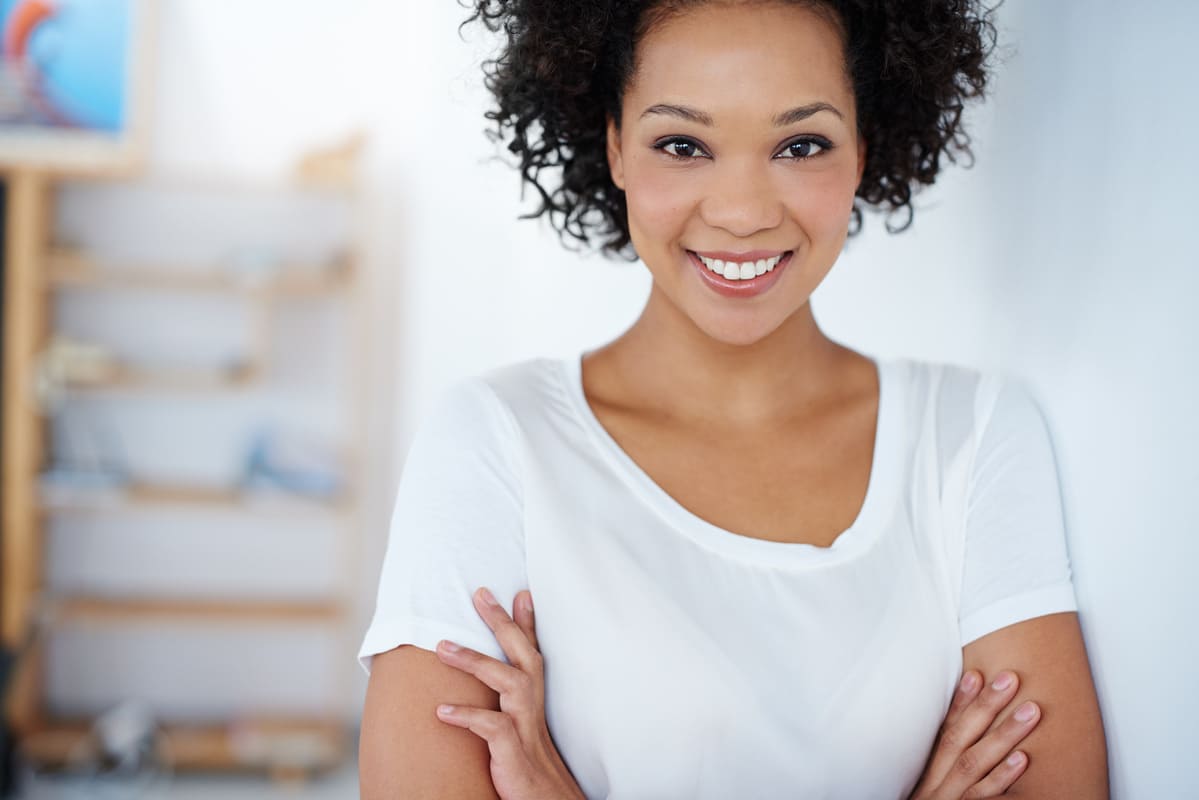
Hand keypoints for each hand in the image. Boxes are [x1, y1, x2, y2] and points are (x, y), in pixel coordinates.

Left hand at [434, 587, 584, 799]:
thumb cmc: (527, 767)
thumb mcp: (517, 730)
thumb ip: (504, 705)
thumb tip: (481, 684)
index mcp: (533, 701)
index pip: (532, 653)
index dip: (527, 622)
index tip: (520, 592)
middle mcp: (533, 708)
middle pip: (523, 654)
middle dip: (502, 621)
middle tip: (479, 593)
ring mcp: (526, 729)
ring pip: (508, 682)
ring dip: (476, 660)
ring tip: (442, 647)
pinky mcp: (514, 754)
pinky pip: (493, 728)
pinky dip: (468, 717)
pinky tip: (441, 712)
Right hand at [908, 669, 1040, 798]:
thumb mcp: (935, 790)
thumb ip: (950, 769)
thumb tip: (974, 732)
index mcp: (929, 774)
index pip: (944, 731)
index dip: (960, 702)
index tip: (976, 674)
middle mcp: (934, 783)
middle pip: (957, 739)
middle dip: (984, 706)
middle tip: (1010, 678)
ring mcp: (948, 799)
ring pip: (972, 762)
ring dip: (1002, 734)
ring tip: (1030, 710)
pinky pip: (982, 796)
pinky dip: (1001, 776)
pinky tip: (1023, 758)